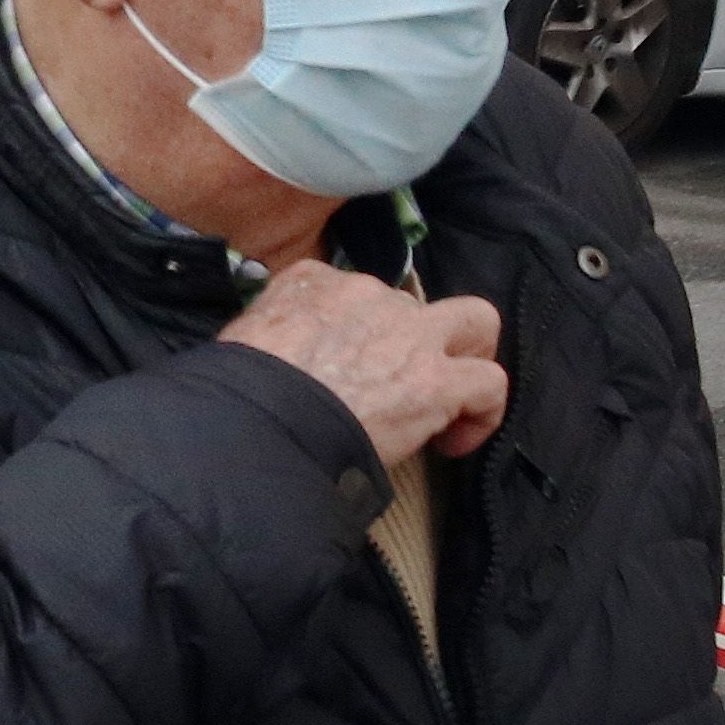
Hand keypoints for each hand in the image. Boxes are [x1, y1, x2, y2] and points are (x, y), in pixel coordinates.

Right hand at [225, 261, 508, 467]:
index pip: (349, 288)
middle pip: (413, 301)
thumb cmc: (235, 390)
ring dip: (470, 355)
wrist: (257, 418)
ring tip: (454, 398)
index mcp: (312, 282)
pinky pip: (489, 382)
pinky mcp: (437, 380)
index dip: (356, 331)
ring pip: (475, 321)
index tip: (344, 370)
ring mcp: (410, 333)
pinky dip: (481, 412)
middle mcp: (369, 294)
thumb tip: (273, 355)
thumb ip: (266, 331)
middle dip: (417, 336)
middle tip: (404, 377)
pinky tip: (455, 442)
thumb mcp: (238, 337)